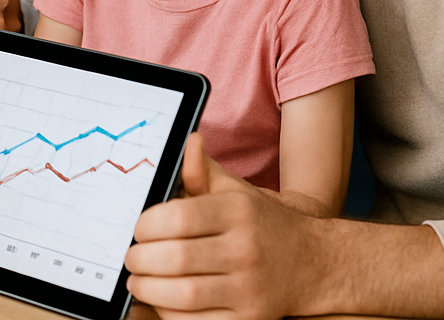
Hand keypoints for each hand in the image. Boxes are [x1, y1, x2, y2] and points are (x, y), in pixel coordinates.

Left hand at [123, 133, 319, 318]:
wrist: (312, 263)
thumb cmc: (261, 223)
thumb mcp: (235, 192)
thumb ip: (202, 171)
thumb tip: (189, 141)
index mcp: (237, 212)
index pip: (178, 218)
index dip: (146, 226)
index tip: (137, 230)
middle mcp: (245, 249)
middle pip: (176, 258)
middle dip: (141, 260)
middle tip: (131, 258)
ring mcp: (249, 288)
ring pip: (184, 294)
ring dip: (149, 290)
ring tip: (138, 281)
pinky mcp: (250, 318)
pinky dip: (170, 313)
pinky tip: (162, 301)